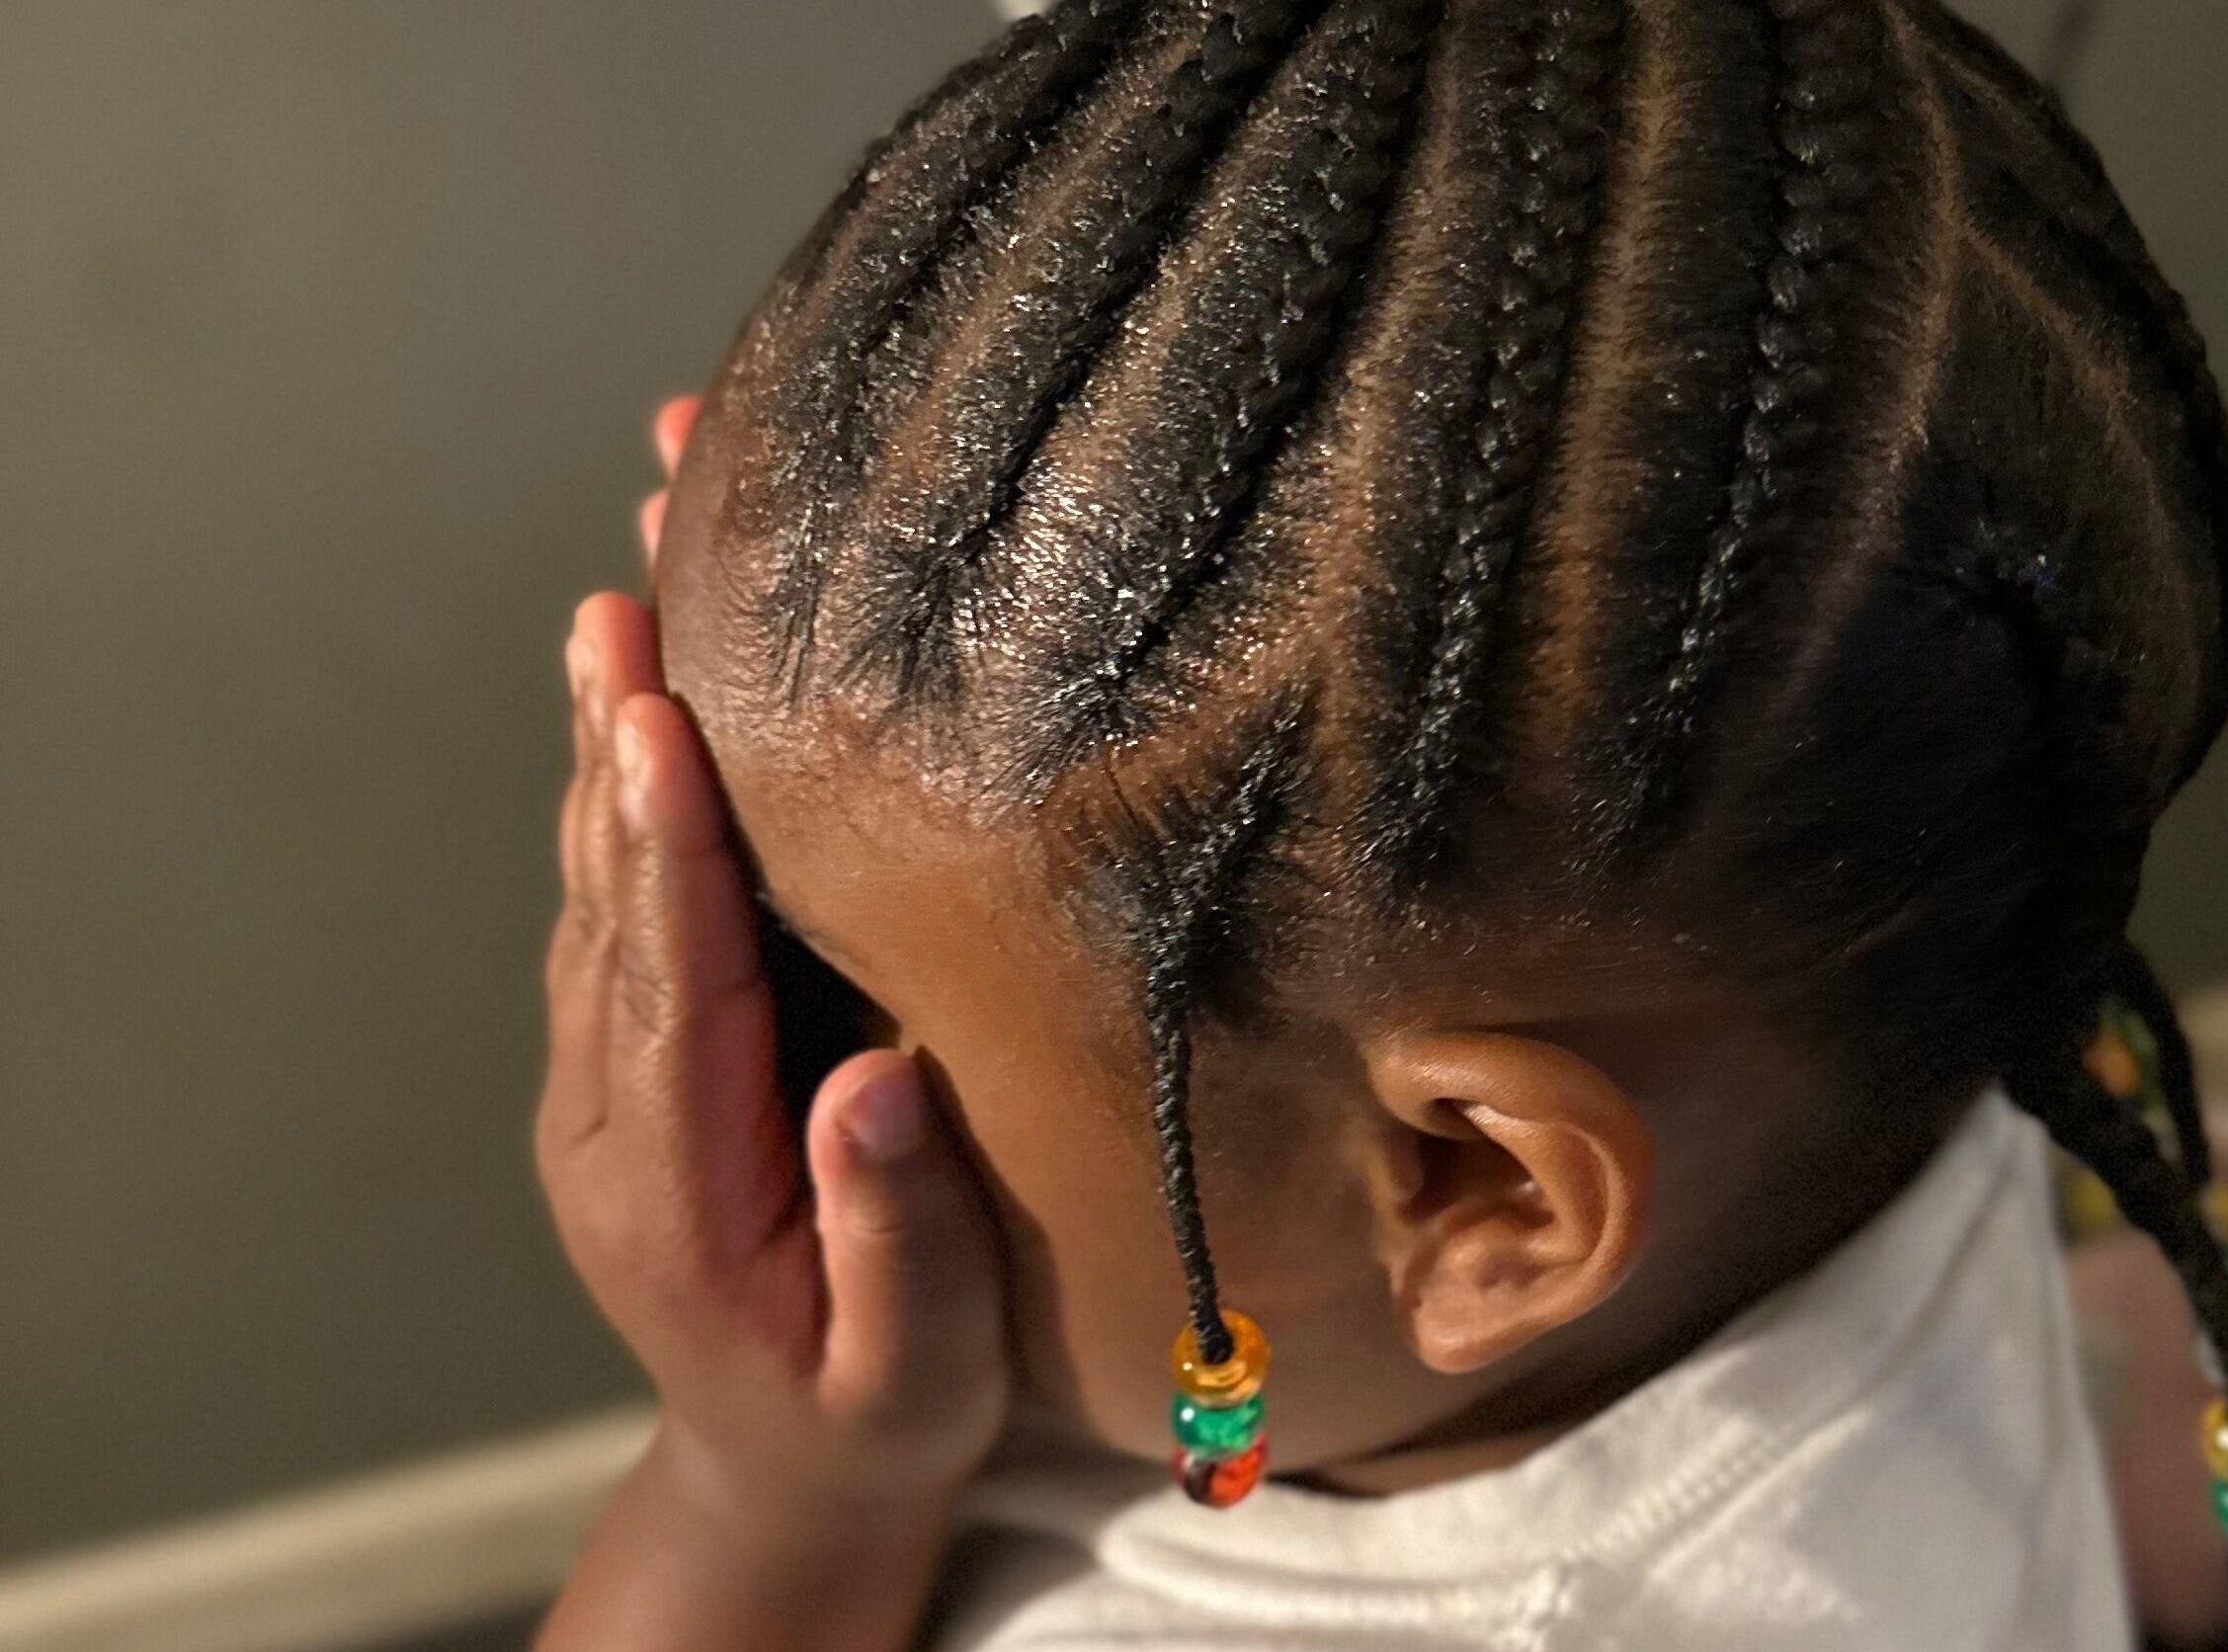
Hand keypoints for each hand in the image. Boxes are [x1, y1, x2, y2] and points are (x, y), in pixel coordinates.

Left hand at [539, 405, 1006, 1543]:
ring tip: (628, 589)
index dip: (670, 846)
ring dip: (608, 740)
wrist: (783, 1472)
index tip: (653, 717)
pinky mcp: (626, 1061)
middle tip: (624, 583)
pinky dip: (625, 795)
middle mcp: (614, 1118)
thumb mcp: (917, 1370)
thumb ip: (897, 1235)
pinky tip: (646, 700)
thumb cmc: (876, 1415)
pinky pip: (619, 908)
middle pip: (611, 901)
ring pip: (600, 888)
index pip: (675, 985)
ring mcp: (604, 1086)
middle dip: (616, 739)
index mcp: (683, 1188)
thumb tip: (870, 1079)